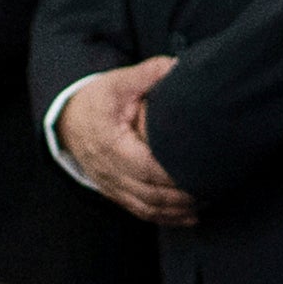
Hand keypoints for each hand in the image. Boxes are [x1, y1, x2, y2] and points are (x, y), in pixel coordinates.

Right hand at [58, 60, 195, 227]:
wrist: (68, 119)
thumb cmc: (97, 100)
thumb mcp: (119, 82)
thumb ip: (149, 73)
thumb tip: (178, 65)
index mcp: (110, 143)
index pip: (146, 167)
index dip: (174, 175)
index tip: (202, 172)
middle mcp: (108, 170)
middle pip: (150, 193)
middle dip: (183, 197)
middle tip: (215, 189)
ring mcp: (110, 184)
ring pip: (146, 207)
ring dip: (178, 210)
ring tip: (207, 202)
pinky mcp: (114, 192)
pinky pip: (140, 211)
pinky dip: (166, 217)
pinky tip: (190, 217)